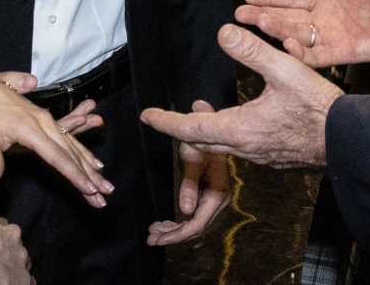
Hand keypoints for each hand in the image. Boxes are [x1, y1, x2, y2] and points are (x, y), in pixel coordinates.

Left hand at [0, 73, 113, 208]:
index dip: (73, 174)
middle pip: (71, 153)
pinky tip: (94, 163)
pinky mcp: (45, 120)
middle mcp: (43, 122)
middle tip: (106, 192)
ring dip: (89, 166)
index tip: (88, 189)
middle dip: (89, 175)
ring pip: (72, 146)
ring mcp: (46, 120)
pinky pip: (68, 138)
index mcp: (30, 128)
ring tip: (105, 183)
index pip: (57, 156)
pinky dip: (82, 152)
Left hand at [141, 25, 341, 168]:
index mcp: (239, 129)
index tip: (147, 117)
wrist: (349, 140)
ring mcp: (261, 157)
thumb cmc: (318, 107)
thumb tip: (223, 32)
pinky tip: (243, 120)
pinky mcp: (275, 158)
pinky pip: (242, 150)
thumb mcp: (284, 69)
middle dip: (184, 127)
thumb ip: (252, 50)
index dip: (166, 122)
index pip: (190, 128)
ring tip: (205, 109)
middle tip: (172, 114)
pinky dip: (230, 135)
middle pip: (202, 141)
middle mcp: (245, 149)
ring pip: (223, 147)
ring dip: (208, 130)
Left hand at [147, 102, 230, 245]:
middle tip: (151, 238)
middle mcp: (218, 200)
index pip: (197, 224)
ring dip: (173, 230)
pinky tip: (164, 223)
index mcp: (218, 194)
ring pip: (192, 223)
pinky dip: (178, 221)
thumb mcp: (192, 160)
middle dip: (172, 235)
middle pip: (194, 227)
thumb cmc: (201, 141)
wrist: (211, 129)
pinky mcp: (208, 196)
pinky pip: (193, 215)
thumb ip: (189, 185)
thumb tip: (185, 211)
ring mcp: (214, 199)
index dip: (178, 235)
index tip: (159, 239)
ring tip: (153, 231)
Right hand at [236, 0, 369, 66]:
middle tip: (240, 14)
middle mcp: (326, 20)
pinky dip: (300, 52)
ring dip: (275, 29)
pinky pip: (316, 55)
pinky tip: (284, 44)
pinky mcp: (343, 54)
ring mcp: (333, 37)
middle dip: (263, 15)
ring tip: (256, 21)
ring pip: (296, 35)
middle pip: (288, 17)